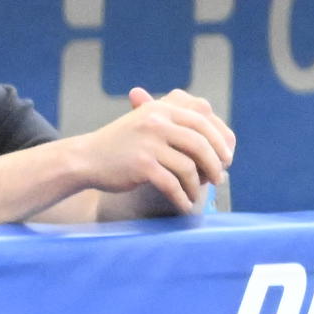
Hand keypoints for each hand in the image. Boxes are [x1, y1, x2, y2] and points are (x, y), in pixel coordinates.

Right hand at [72, 86, 234, 216]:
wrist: (86, 158)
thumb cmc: (121, 145)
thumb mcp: (146, 122)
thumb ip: (177, 125)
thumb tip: (219, 143)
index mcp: (161, 108)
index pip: (203, 118)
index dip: (220, 138)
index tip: (226, 155)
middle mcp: (157, 121)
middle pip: (201, 143)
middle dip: (215, 163)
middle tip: (219, 177)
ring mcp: (149, 143)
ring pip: (189, 166)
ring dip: (198, 185)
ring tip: (199, 194)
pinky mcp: (142, 165)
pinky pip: (172, 184)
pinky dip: (182, 197)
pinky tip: (185, 205)